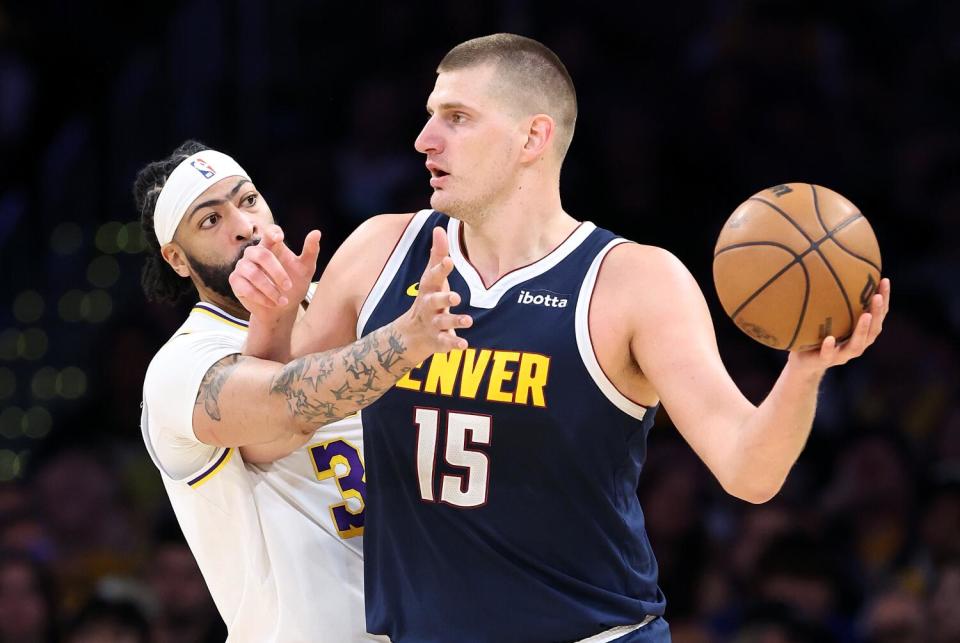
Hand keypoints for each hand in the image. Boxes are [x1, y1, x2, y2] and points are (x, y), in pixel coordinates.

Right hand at [229, 225, 320, 316]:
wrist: (283, 308)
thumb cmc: (294, 284)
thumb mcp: (306, 269)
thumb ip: (310, 251)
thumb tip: (317, 232)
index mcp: (271, 245)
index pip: (269, 232)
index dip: (272, 232)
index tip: (280, 238)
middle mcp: (254, 253)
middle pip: (262, 255)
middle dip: (277, 272)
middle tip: (289, 287)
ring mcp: (243, 266)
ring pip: (253, 273)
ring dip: (270, 289)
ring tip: (283, 300)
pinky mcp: (235, 281)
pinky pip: (245, 287)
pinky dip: (261, 297)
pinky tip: (273, 304)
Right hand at [399, 226, 471, 354]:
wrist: (410, 335)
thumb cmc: (428, 299)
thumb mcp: (431, 278)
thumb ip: (437, 255)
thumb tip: (439, 228)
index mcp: (428, 290)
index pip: (433, 278)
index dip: (440, 269)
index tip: (449, 260)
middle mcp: (429, 306)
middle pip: (434, 301)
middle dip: (444, 299)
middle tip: (456, 297)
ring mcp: (433, 324)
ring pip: (442, 323)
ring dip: (455, 321)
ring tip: (468, 320)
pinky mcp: (438, 341)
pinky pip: (446, 343)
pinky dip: (454, 344)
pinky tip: (464, 345)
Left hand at [789, 277, 890, 373]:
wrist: (803, 362)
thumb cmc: (817, 334)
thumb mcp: (826, 315)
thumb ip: (833, 299)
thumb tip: (830, 265)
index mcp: (860, 332)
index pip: (877, 314)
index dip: (884, 299)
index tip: (884, 280)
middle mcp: (856, 344)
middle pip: (874, 329)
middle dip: (878, 313)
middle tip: (878, 296)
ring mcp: (842, 355)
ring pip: (857, 345)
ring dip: (862, 330)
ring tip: (865, 316)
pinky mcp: (825, 361)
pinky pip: (828, 355)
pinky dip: (830, 347)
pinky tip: (830, 339)